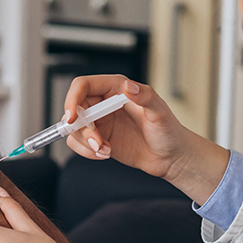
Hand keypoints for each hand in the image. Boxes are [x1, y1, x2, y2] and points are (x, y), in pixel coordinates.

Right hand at [62, 75, 227, 197]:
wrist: (171, 156)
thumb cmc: (169, 131)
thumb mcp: (160, 112)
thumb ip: (145, 96)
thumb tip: (128, 86)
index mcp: (116, 88)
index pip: (83, 85)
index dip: (72, 98)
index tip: (72, 118)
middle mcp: (104, 103)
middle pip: (74, 109)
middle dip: (81, 128)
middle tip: (97, 142)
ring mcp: (100, 121)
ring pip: (74, 128)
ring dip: (85, 143)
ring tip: (105, 150)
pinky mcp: (98, 138)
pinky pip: (78, 143)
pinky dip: (87, 152)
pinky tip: (105, 154)